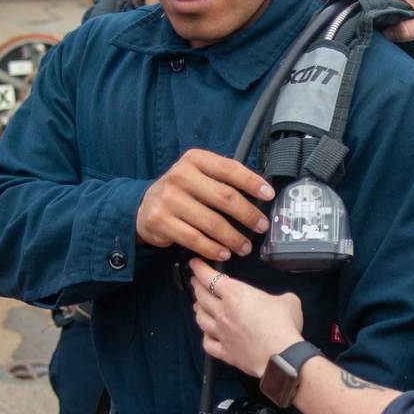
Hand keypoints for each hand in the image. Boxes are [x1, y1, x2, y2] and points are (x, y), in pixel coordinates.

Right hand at [136, 149, 274, 258]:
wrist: (144, 206)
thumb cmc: (183, 192)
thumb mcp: (199, 176)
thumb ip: (223, 181)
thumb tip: (261, 196)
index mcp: (195, 159)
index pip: (229, 169)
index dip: (252, 182)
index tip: (269, 195)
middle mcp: (181, 176)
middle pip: (224, 197)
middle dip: (248, 215)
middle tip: (261, 227)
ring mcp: (169, 199)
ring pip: (212, 223)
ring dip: (234, 238)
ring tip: (245, 247)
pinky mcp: (161, 221)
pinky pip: (195, 239)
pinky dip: (213, 249)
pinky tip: (224, 253)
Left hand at [190, 257, 303, 377]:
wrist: (281, 356)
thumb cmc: (283, 325)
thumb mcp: (288, 300)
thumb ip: (278, 297)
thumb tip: (280, 302)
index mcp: (235, 294)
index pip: (210, 278)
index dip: (200, 269)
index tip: (195, 264)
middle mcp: (223, 312)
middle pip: (201, 297)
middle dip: (196, 286)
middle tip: (195, 282)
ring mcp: (221, 333)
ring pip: (200, 319)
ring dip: (198, 309)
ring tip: (198, 305)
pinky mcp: (224, 352)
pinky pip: (207, 343)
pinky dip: (205, 337)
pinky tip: (207, 334)